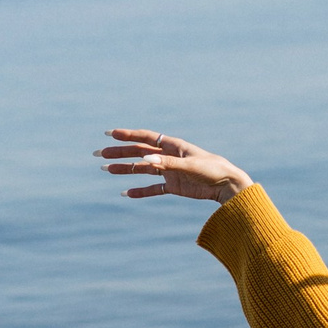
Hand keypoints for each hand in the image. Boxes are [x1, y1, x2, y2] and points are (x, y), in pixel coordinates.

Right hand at [97, 129, 251, 200]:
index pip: (146, 137)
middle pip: (139, 153)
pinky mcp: (174, 186)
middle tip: (99, 154)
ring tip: (106, 170)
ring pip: (143, 169)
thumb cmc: (212, 170)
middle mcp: (169, 157)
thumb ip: (166, 164)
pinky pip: (153, 188)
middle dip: (119, 153)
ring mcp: (170, 171)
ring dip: (125, 170)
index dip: (127, 135)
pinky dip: (140, 191)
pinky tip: (126, 193)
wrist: (228, 185)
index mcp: (173, 146)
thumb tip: (144, 160)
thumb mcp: (189, 166)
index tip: (109, 134)